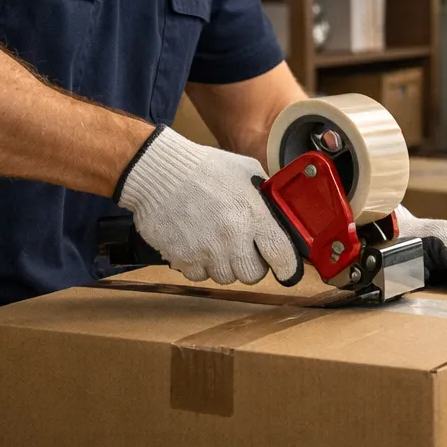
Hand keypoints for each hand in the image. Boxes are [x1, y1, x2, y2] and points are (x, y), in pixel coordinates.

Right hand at [115, 126, 298, 284]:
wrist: (158, 173)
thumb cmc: (204, 168)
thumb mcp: (246, 171)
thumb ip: (265, 198)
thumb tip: (280, 216)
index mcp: (253, 215)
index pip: (281, 256)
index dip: (287, 267)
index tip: (287, 270)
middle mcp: (232, 238)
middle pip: (253, 275)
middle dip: (251, 264)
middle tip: (244, 248)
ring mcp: (206, 251)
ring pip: (226, 277)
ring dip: (225, 264)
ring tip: (216, 240)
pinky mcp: (183, 260)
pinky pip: (200, 276)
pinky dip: (201, 265)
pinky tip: (197, 242)